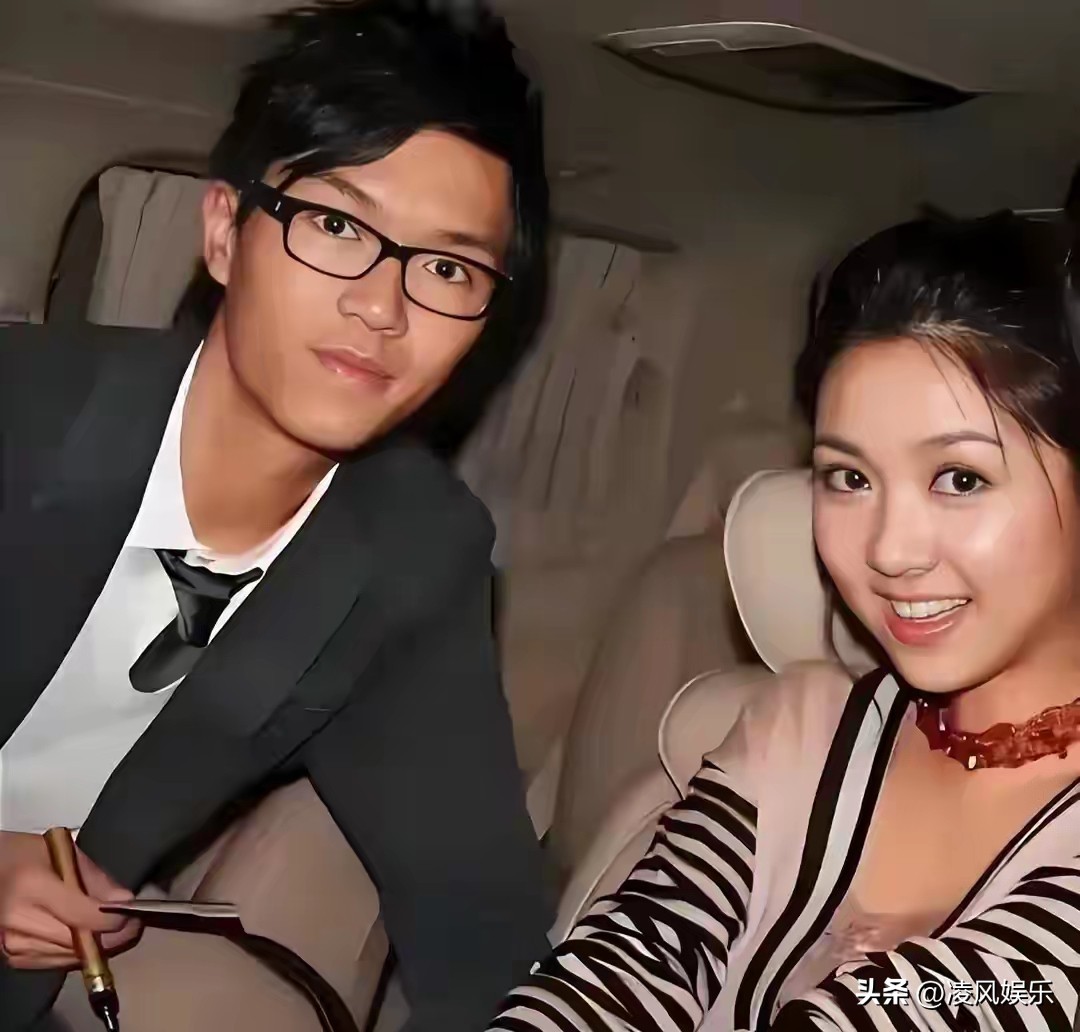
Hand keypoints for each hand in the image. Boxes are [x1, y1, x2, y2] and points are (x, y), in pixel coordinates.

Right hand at [0, 831, 141, 969]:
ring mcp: (12, 944)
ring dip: (97, 946)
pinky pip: (55, 962)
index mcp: (32, 887)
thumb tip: (124, 901)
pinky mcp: (13, 957)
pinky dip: (76, 952)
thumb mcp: (60, 851)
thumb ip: (94, 877)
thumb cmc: (20, 855)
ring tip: (114, 929)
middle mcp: (18, 921)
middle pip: (78, 942)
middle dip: (112, 936)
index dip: (113, 919)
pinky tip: (87, 938)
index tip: (134, 914)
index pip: (83, 915)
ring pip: (70, 957)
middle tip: (132, 924)